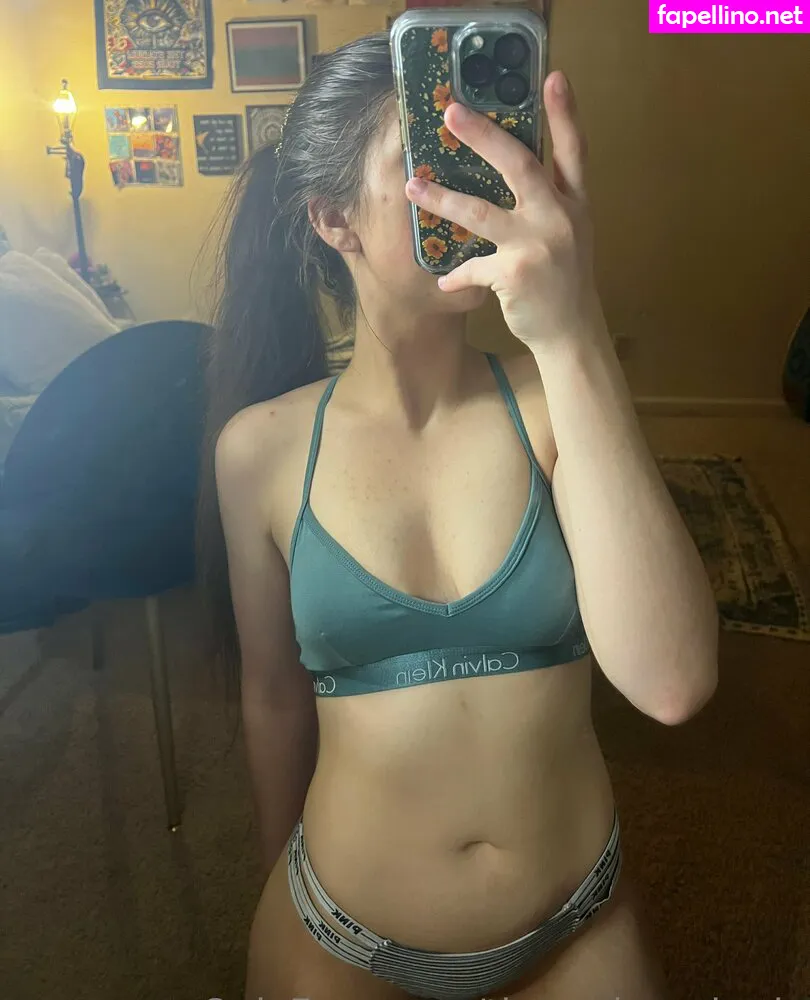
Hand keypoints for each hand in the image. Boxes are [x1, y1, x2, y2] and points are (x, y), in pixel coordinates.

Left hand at [405, 71, 601, 352]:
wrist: (572, 333)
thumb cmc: (564, 282)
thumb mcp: (570, 235)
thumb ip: (549, 203)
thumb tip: (512, 171)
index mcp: (575, 203)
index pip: (574, 150)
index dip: (565, 114)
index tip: (553, 77)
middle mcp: (560, 217)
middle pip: (520, 164)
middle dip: (483, 136)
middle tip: (451, 113)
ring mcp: (539, 244)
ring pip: (481, 212)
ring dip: (443, 199)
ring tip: (413, 188)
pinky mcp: (516, 273)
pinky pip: (474, 267)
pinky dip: (457, 276)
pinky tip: (444, 284)